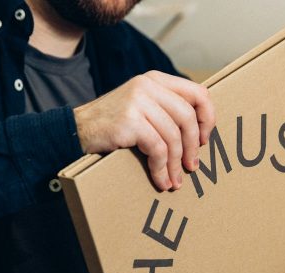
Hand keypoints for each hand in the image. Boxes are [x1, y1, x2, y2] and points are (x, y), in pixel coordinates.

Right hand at [73, 71, 215, 190]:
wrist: (77, 129)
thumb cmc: (114, 124)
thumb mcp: (142, 107)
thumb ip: (166, 110)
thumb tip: (199, 136)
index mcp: (156, 80)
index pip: (198, 92)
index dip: (207, 118)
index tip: (203, 140)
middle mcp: (148, 85)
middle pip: (188, 117)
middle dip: (192, 147)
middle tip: (192, 167)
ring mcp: (137, 101)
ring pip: (173, 136)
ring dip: (176, 164)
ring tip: (175, 181)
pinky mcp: (129, 121)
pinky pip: (157, 149)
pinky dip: (161, 169)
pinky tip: (160, 180)